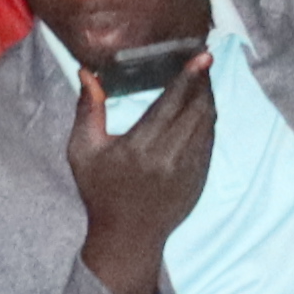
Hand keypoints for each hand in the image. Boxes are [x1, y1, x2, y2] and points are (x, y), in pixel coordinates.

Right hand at [67, 65, 214, 293]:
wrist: (127, 237)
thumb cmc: (101, 191)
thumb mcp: (83, 152)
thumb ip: (88, 110)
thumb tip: (88, 73)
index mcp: (140, 147)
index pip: (171, 103)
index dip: (188, 76)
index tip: (202, 55)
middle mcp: (169, 158)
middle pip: (197, 109)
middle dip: (203, 82)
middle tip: (203, 61)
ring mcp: (189, 170)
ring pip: (208, 124)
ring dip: (208, 99)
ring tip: (203, 80)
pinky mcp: (200, 179)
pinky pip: (209, 141)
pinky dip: (208, 121)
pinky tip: (201, 109)